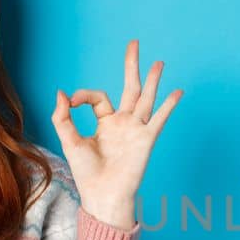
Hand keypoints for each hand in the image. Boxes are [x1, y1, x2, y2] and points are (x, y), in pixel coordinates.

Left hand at [51, 39, 182, 229]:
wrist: (103, 195)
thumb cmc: (86, 173)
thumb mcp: (69, 141)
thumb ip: (63, 117)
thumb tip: (61, 93)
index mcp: (105, 123)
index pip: (98, 97)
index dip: (83, 95)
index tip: (71, 101)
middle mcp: (123, 123)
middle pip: (130, 88)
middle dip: (131, 66)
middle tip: (134, 43)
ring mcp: (136, 130)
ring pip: (146, 98)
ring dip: (152, 80)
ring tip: (158, 62)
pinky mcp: (146, 139)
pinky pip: (159, 119)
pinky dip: (169, 106)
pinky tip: (178, 92)